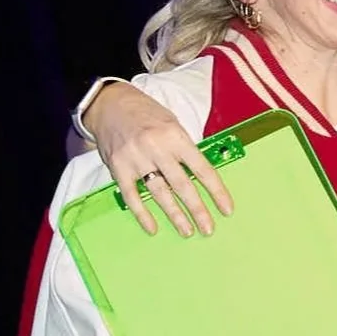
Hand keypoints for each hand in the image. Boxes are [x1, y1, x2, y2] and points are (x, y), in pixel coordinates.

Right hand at [85, 83, 232, 236]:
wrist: (110, 104)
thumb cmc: (146, 114)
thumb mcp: (172, 124)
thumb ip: (184, 149)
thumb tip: (200, 175)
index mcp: (176, 136)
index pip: (202, 168)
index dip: (216, 191)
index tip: (226, 209)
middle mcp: (157, 148)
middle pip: (182, 185)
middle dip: (197, 210)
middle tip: (208, 229)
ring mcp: (137, 159)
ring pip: (160, 193)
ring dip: (175, 215)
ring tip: (187, 231)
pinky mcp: (118, 168)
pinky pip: (132, 196)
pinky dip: (142, 214)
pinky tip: (152, 227)